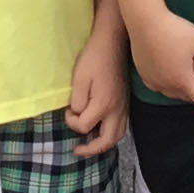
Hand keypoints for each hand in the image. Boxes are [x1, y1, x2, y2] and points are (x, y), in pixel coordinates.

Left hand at [65, 34, 128, 158]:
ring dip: (103, 143)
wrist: (112, 42)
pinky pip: (121, 126)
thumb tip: (78, 114)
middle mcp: (117, 110)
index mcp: (103, 105)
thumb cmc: (94, 58)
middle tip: (77, 150)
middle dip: (92, 149)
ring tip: (90, 143)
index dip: (71, 120)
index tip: (68, 108)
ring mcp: (123, 106)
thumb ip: (78, 102)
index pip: (84, 126)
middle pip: (107, 141)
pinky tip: (101, 128)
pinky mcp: (125, 102)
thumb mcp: (79, 79)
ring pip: (117, 136)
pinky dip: (110, 133)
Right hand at [128, 5, 193, 108]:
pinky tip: (171, 63)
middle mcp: (167, 87)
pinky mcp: (144, 75)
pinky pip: (161, 85)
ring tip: (188, 65)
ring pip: (175, 92)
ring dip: (184, 84)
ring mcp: (154, 82)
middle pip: (190, 97)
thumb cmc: (173, 30)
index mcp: (183, 81)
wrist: (145, 20)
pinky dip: (169, 79)